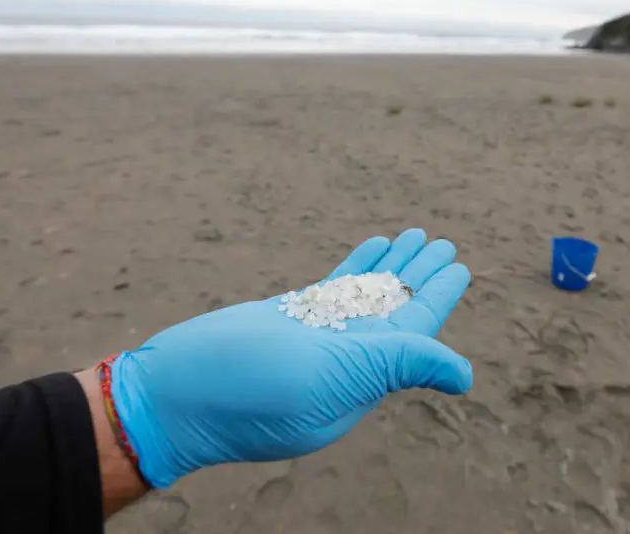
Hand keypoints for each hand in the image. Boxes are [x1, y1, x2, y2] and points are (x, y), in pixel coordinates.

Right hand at [109, 229, 472, 487]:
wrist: (166, 395)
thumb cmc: (245, 388)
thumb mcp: (329, 375)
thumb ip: (395, 364)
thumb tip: (463, 375)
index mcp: (361, 379)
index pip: (413, 334)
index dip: (437, 296)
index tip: (458, 266)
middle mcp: (343, 362)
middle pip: (393, 310)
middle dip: (419, 274)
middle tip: (443, 242)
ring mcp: (312, 341)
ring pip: (364, 296)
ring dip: (392, 266)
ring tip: (416, 234)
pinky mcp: (285, 323)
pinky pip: (333, 292)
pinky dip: (355, 269)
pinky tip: (373, 247)